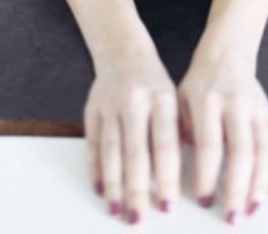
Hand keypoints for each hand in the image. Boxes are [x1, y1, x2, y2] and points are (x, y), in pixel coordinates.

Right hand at [84, 48, 179, 224]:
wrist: (123, 51)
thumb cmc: (154, 83)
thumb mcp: (173, 100)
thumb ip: (176, 134)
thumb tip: (174, 181)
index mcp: (162, 98)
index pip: (165, 144)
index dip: (166, 177)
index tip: (168, 205)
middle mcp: (135, 101)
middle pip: (135, 153)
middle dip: (137, 189)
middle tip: (138, 218)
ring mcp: (110, 105)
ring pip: (111, 151)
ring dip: (114, 185)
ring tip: (117, 209)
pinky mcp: (92, 110)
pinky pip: (92, 144)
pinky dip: (95, 169)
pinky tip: (99, 189)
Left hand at [177, 48, 267, 222]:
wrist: (227, 54)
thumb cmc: (199, 84)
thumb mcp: (180, 100)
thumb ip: (182, 132)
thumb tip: (178, 174)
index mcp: (207, 100)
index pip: (209, 144)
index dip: (207, 175)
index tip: (203, 199)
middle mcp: (236, 103)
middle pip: (242, 151)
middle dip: (238, 187)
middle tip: (233, 215)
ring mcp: (256, 107)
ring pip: (264, 149)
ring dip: (260, 183)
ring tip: (253, 208)